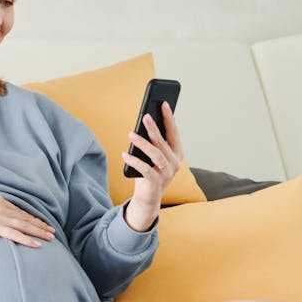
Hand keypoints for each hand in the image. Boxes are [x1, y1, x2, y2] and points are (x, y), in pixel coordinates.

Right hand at [0, 193, 56, 247]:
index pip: (18, 210)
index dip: (32, 217)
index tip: (41, 222)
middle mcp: (0, 206)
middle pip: (25, 217)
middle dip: (40, 225)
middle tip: (52, 231)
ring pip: (23, 225)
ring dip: (38, 232)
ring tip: (50, 237)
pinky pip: (14, 234)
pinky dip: (27, 239)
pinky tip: (37, 244)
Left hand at [120, 101, 184, 230]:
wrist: (148, 197)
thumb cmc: (149, 171)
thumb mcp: (152, 155)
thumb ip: (152, 142)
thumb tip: (144, 122)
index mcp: (177, 153)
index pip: (174, 132)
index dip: (169, 118)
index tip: (164, 103)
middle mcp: (175, 163)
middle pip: (163, 142)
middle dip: (154, 128)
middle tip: (145, 116)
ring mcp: (167, 173)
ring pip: (155, 155)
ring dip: (142, 143)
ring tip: (130, 134)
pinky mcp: (156, 183)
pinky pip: (145, 169)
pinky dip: (134, 161)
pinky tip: (125, 155)